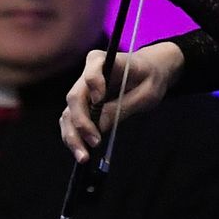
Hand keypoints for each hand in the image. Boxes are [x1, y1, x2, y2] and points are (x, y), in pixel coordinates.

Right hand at [59, 42, 185, 162]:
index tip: (100, 99)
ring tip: (83, 157)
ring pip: (68, 113)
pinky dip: (74, 136)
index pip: (91, 71)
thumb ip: (122, 107)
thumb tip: (99, 128)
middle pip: (75, 98)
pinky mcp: (83, 104)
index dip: (93, 84)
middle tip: (94, 143)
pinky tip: (82, 151)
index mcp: (102, 61)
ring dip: (72, 135)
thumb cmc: (150, 78)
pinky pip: (71, 121)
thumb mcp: (145, 93)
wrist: (149, 72)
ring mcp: (82, 90)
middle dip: (80, 123)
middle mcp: (86, 73)